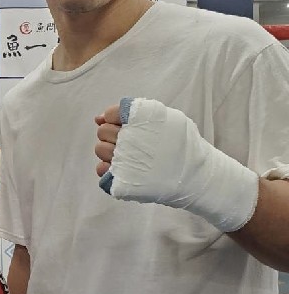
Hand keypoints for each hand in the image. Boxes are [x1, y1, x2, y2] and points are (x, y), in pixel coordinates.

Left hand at [94, 97, 257, 232]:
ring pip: (100, 150)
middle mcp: (130, 137)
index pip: (111, 113)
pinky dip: (109, 170)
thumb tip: (98, 118)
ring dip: (111, 153)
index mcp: (141, 119)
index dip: (116, 120)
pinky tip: (125, 169)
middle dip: (112, 135)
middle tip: (130, 144)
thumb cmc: (181, 145)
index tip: (128, 128)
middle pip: (103, 131)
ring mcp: (125, 159)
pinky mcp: (123, 179)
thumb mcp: (167, 119)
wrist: (195, 175)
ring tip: (129, 157)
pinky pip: (102, 170)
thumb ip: (134, 113)